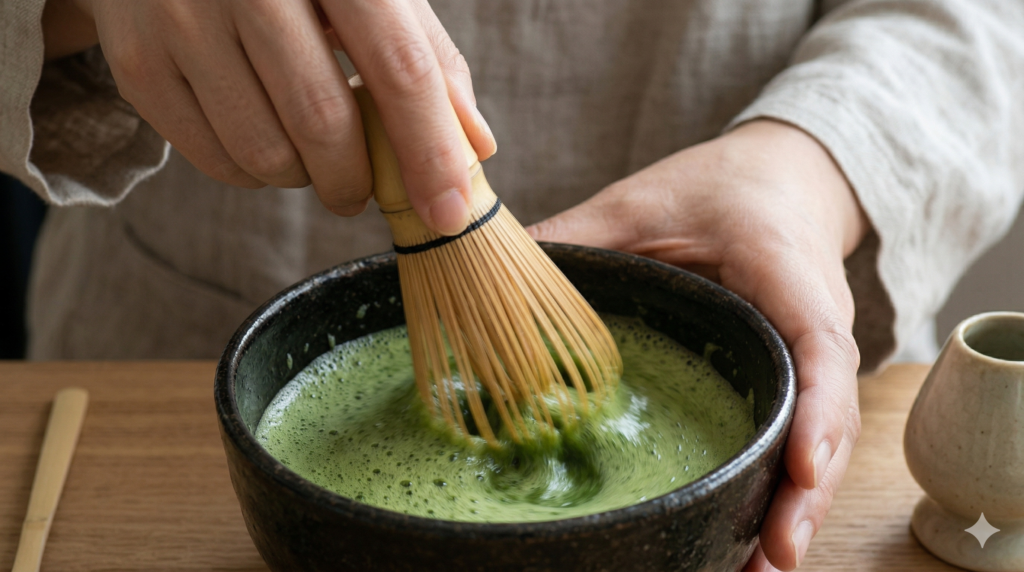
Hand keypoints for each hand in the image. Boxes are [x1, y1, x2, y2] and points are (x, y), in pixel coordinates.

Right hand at [60, 0, 494, 234]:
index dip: (429, 150)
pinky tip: (264, 140)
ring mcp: (182, 18)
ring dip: (305, 179)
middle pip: (324, 123)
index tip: (447, 213)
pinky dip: (254, 174)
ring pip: (266, 153)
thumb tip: (477, 144)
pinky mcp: (139, 61)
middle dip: (357, 180)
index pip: (397, 67)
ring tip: (310, 154)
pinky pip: (213, 160)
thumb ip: (427, 57)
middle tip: (363, 189)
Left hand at [529, 119, 866, 570]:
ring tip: (752, 571)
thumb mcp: (641, 203)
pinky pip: (791, 441)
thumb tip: (491, 274)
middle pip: (826, 426)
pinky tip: (742, 541)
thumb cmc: (717, 189)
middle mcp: (815, 334)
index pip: (821, 351)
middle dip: (802, 497)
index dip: (816, 415)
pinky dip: (775, 493)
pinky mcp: (787, 382)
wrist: (776, 181)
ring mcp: (807, 366)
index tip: (801, 469)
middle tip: (767, 558)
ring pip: (816, 448)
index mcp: (790, 280)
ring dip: (790, 511)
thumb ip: (578, 235)